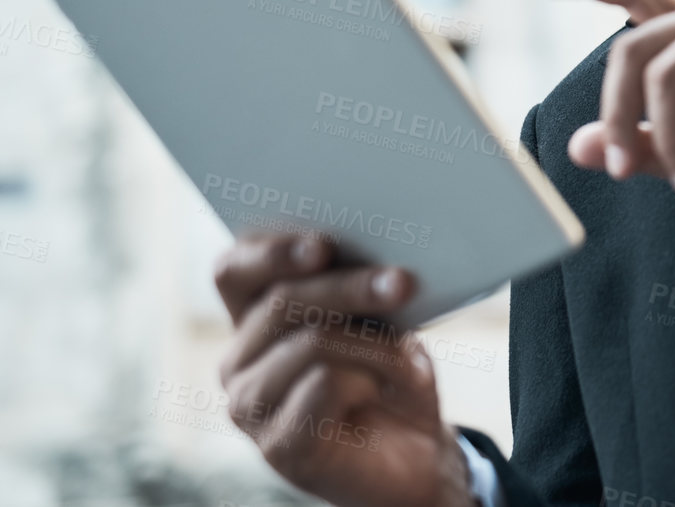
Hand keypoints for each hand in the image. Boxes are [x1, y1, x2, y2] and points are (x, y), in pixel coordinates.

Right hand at [213, 233, 473, 506]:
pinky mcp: (276, 446)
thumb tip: (376, 257)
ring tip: (410, 360)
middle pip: (283, 299)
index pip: (234, 270)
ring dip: (376, 345)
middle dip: (351, 286)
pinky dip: (372, 377)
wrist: (416, 454)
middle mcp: (239, 362)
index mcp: (254, 321)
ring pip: (311, 341)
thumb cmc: (393, 376)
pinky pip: (326, 384)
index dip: (272, 250)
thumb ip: (359, 288)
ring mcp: (251, 407)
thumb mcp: (381, 320)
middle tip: (403, 282)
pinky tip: (389, 389)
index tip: (323, 244)